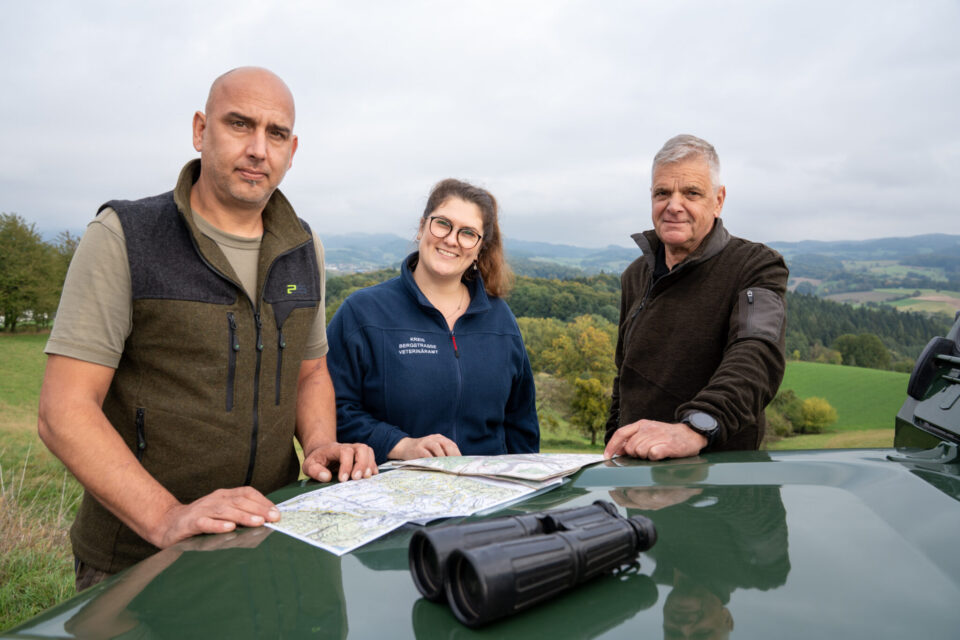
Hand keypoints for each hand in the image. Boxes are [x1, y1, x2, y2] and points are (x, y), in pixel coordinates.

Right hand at [152, 486, 279, 548]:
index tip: (277, 512)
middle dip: (259, 509)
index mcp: (224, 496)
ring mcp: (202, 510)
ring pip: (225, 510)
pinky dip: (218, 525)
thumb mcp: (222, 514)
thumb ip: (240, 515)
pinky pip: (205, 523)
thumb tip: (266, 521)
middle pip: (239, 501)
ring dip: (243, 516)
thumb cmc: (201, 520)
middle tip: (274, 518)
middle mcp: (215, 499)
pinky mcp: (190, 523)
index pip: (247, 493)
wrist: (168, 524)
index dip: (263, 501)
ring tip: (258, 522)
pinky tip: (229, 528)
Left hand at [302, 441, 377, 482]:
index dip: (346, 465)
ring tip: (366, 478)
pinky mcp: (362, 457)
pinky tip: (371, 476)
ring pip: (368, 451)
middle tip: (357, 479)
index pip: (345, 452)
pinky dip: (373, 467)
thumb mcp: (308, 465)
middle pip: (361, 449)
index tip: (343, 480)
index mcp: (335, 449)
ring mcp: (356, 451)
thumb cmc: (317, 460)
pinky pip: (371, 458)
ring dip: (369, 465)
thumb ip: (315, 471)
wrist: (322, 452)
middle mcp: (349, 447)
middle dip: (362, 464)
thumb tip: (326, 477)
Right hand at [388, 434, 461, 459]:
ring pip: (437, 447)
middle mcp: (433, 438)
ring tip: (447, 466)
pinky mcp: (418, 448)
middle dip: (452, 455)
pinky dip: (431, 459)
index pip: (451, 445)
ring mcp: (425, 442)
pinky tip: (435, 465)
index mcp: (440, 438)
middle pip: (446, 444)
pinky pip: (426, 453)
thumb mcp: (433, 449)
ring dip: (443, 457)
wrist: (405, 447)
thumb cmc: (422, 451)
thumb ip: (442, 453)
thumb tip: (455, 465)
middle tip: (456, 466)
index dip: (457, 454)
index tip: (461, 463)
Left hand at [603, 420, 707, 460]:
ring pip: (640, 452)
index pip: (621, 434)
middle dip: (635, 454)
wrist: (692, 434)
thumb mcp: (649, 433)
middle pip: (629, 448)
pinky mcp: (667, 445)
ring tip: (657, 452)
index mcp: (642, 425)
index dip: (611, 446)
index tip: (606, 457)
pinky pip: (652, 455)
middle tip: (648, 453)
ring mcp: (658, 436)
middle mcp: (648, 428)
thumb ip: (634, 439)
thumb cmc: (669, 436)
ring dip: (646, 456)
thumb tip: (618, 449)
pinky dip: (655, 458)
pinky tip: (662, 454)